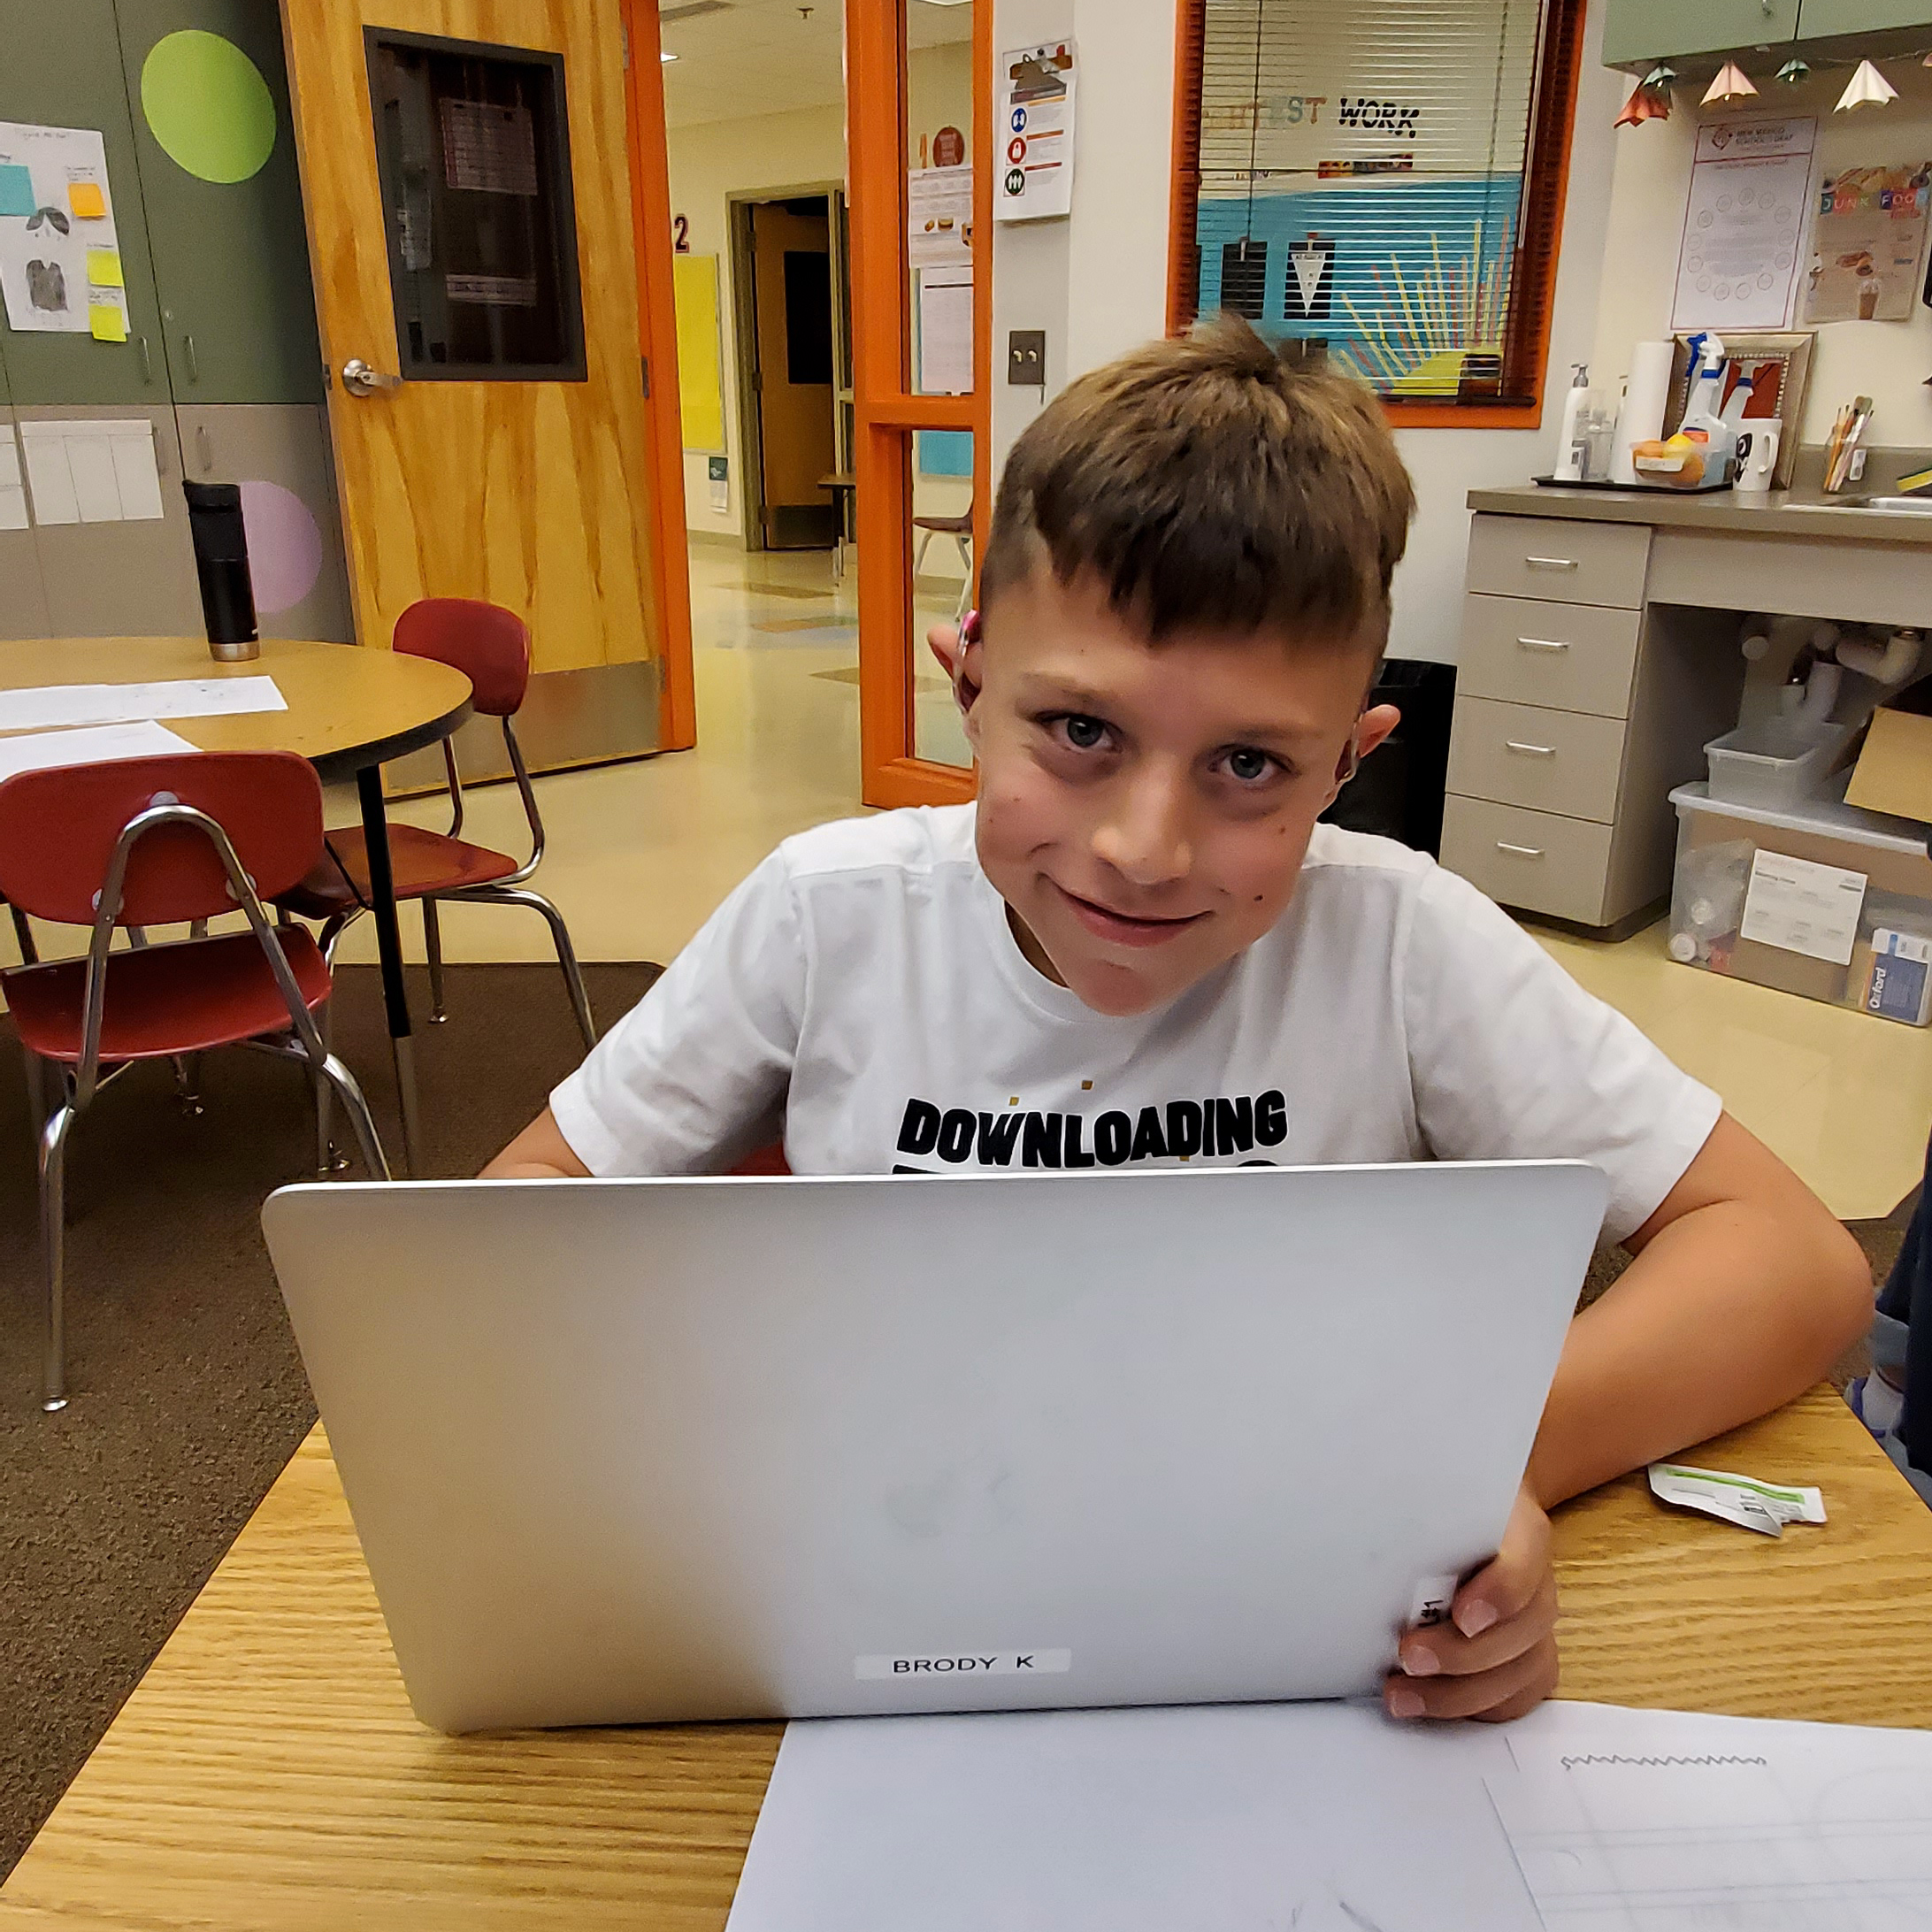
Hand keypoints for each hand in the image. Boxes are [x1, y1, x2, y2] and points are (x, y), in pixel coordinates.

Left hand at [1383, 1483, 1557, 1723]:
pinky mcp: (1526, 1659)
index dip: (1501, 1594)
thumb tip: (1365, 1514)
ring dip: (1459, 1695)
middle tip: (1408, 1656)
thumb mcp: (1431, 1490)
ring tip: (1402, 1695)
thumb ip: (1415, 1508)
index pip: (1525, 1562)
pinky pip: (1515, 1697)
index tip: (1462, 1616)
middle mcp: (1539, 1581)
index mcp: (1522, 1530)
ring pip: (1520, 1673)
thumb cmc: (1444, 1503)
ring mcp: (1536, 1626)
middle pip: (1524, 1629)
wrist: (1471, 1512)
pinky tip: (1430, 1709)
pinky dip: (1475, 1710)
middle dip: (1463, 1654)